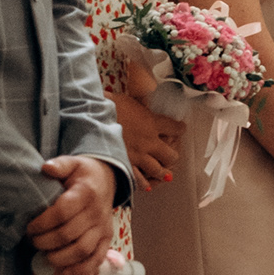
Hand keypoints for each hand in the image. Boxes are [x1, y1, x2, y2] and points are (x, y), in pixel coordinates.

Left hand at [27, 155, 116, 274]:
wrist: (108, 181)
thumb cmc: (84, 174)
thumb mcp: (73, 163)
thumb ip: (59, 164)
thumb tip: (46, 168)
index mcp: (87, 193)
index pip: (62, 212)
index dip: (42, 223)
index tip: (29, 228)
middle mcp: (97, 214)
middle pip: (69, 235)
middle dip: (45, 242)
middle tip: (32, 242)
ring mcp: (103, 231)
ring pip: (82, 252)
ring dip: (59, 259)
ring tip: (44, 258)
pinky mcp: (106, 243)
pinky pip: (94, 263)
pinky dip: (78, 273)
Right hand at [114, 60, 178, 189]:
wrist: (92, 117)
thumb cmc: (109, 104)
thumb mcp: (130, 98)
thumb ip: (141, 102)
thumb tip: (146, 89)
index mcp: (153, 122)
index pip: (176, 128)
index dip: (180, 129)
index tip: (181, 128)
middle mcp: (150, 142)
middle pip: (171, 155)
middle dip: (173, 155)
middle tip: (170, 154)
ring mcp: (138, 156)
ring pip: (159, 170)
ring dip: (162, 171)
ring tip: (165, 173)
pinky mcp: (126, 165)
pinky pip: (139, 179)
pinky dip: (145, 183)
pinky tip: (148, 185)